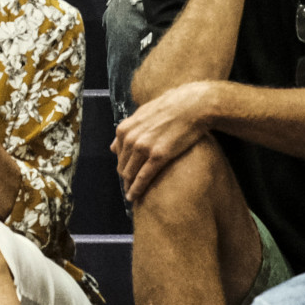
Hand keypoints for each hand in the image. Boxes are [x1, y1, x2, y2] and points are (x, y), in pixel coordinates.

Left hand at [113, 79, 214, 201]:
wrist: (191, 106)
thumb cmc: (169, 108)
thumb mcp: (142, 114)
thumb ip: (128, 131)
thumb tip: (113, 147)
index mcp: (124, 129)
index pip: (118, 155)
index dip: (122, 166)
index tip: (126, 176)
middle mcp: (130, 138)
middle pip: (123, 166)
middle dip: (125, 178)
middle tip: (130, 189)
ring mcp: (143, 147)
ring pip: (130, 174)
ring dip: (129, 187)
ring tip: (132, 196)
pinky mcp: (158, 156)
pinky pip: (143, 178)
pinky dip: (137, 189)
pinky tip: (135, 198)